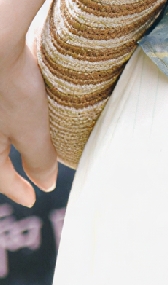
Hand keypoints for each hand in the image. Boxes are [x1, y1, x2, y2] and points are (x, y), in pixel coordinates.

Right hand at [0, 31, 57, 208]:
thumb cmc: (10, 87)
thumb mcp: (32, 128)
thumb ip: (39, 159)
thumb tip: (46, 184)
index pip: (0, 178)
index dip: (18, 189)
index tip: (32, 197)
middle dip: (7, 168)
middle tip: (24, 177)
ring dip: (6, 142)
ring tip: (24, 143)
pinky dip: (6, 119)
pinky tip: (15, 112)